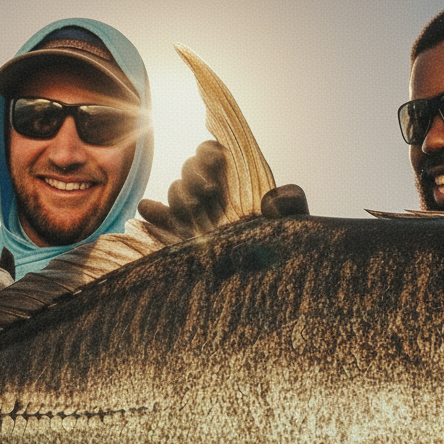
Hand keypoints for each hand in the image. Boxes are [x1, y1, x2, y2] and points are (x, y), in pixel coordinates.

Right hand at [138, 141, 308, 240]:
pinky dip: (152, 211)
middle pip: (191, 168)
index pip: (214, 153)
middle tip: (207, 191)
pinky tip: (147, 208)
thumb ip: (292, 204)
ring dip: (180, 196)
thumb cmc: (285, 253)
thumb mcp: (296, 227)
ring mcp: (194, 215)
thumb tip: (271, 200)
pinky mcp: (178, 237)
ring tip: (191, 212)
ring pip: (176, 191)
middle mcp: (213, 195)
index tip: (214, 162)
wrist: (267, 289)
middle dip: (195, 175)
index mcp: (238, 183)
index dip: (209, 153)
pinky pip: (159, 217)